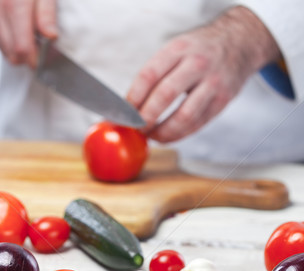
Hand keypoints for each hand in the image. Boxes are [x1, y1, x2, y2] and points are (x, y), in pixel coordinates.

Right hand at [0, 0, 57, 67]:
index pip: (22, 49)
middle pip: (13, 56)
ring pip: (5, 53)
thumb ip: (47, 13)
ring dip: (18, 48)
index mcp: (13, 5)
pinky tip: (14, 25)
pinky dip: (9, 41)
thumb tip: (51, 36)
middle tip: (38, 41)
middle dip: (28, 55)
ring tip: (26, 29)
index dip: (35, 58)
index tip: (45, 55)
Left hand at [127, 6, 280, 142]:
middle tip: (136, 129)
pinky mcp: (223, 100)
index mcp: (179, 48)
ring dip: (163, 132)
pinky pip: (197, 124)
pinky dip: (178, 135)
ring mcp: (213, 83)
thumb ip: (155, 74)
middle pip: (165, 95)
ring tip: (151, 136)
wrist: (239, 42)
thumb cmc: (199, 50)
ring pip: (184, 116)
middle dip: (146, 118)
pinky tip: (166, 136)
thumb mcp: (176, 49)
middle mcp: (197, 63)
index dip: (132, 99)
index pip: (149, 75)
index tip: (122, 114)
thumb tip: (128, 105)